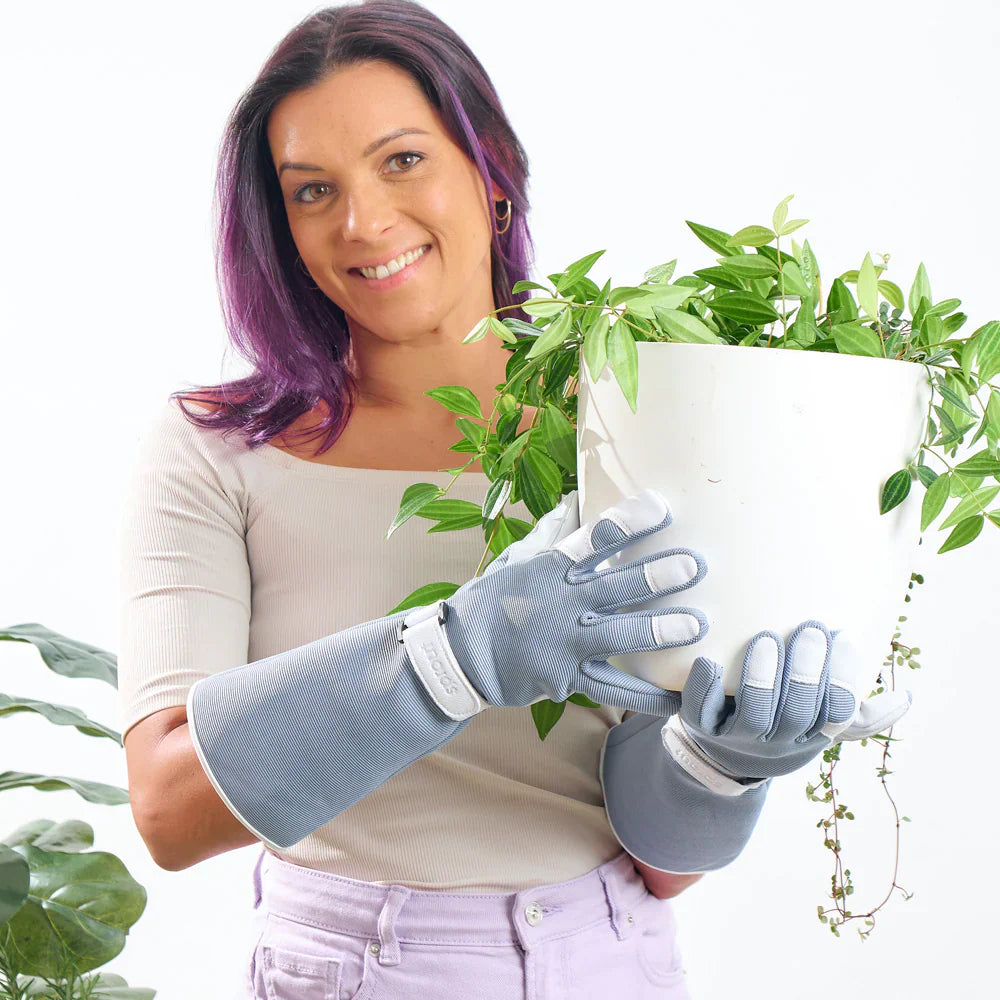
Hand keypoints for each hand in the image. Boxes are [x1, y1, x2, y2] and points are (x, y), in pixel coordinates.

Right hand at [441, 488, 709, 714]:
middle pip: (617, 585)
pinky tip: (678, 698)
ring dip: (660, 629)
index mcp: (551, 568)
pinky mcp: (567, 678)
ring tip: (696, 626)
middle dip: (658, 575)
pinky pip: (613, 688)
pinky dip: (646, 697)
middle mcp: (562, 603)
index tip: (661, 507)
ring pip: (620, 635)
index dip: (629, 521)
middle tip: (694, 566)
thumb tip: (576, 498)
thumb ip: (552, 532)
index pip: (594, 538)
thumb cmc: (490, 600)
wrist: (460, 656)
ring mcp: (566, 643)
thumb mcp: (517, 559)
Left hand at [665, 621, 912, 789]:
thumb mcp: (819, 723)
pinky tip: (709, 660)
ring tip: (767, 638)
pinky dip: (705, 684)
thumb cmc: (781, 724)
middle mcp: (778, 742)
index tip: (845, 638)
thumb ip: (859, 711)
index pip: (840, 713)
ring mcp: (738, 737)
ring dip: (763, 675)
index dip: (845, 679)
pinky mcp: (701, 727)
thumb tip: (904, 698)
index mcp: (813, 736)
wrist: (722, 754)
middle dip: (807, 671)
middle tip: (810, 628)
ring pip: (756, 712)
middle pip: (799, 712)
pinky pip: (701, 710)